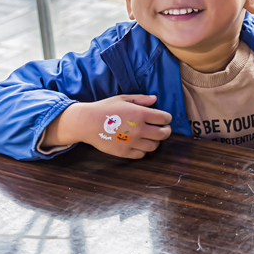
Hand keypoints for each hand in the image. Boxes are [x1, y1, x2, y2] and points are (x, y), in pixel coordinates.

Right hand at [44, 95, 172, 158]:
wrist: (87, 123)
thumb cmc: (105, 108)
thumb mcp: (123, 99)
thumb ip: (141, 99)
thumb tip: (155, 99)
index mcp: (140, 114)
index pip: (164, 118)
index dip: (167, 118)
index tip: (164, 119)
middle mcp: (139, 129)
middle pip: (163, 134)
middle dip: (166, 131)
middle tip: (163, 129)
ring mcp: (132, 142)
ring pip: (154, 146)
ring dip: (155, 141)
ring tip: (150, 137)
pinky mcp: (124, 152)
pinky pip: (141, 155)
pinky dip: (143, 150)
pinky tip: (139, 144)